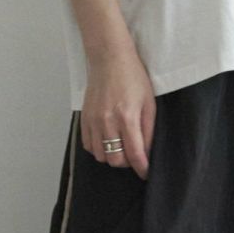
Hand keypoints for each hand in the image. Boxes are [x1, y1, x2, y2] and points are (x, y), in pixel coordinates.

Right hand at [81, 46, 154, 180]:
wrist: (109, 59)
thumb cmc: (133, 78)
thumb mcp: (149, 103)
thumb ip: (148, 130)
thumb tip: (147, 153)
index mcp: (127, 117)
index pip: (135, 154)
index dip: (142, 168)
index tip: (146, 173)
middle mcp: (107, 122)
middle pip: (115, 160)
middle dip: (127, 162)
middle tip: (134, 155)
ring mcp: (93, 121)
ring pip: (101, 156)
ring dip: (112, 156)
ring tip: (120, 146)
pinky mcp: (84, 118)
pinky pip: (88, 146)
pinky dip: (98, 149)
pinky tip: (107, 140)